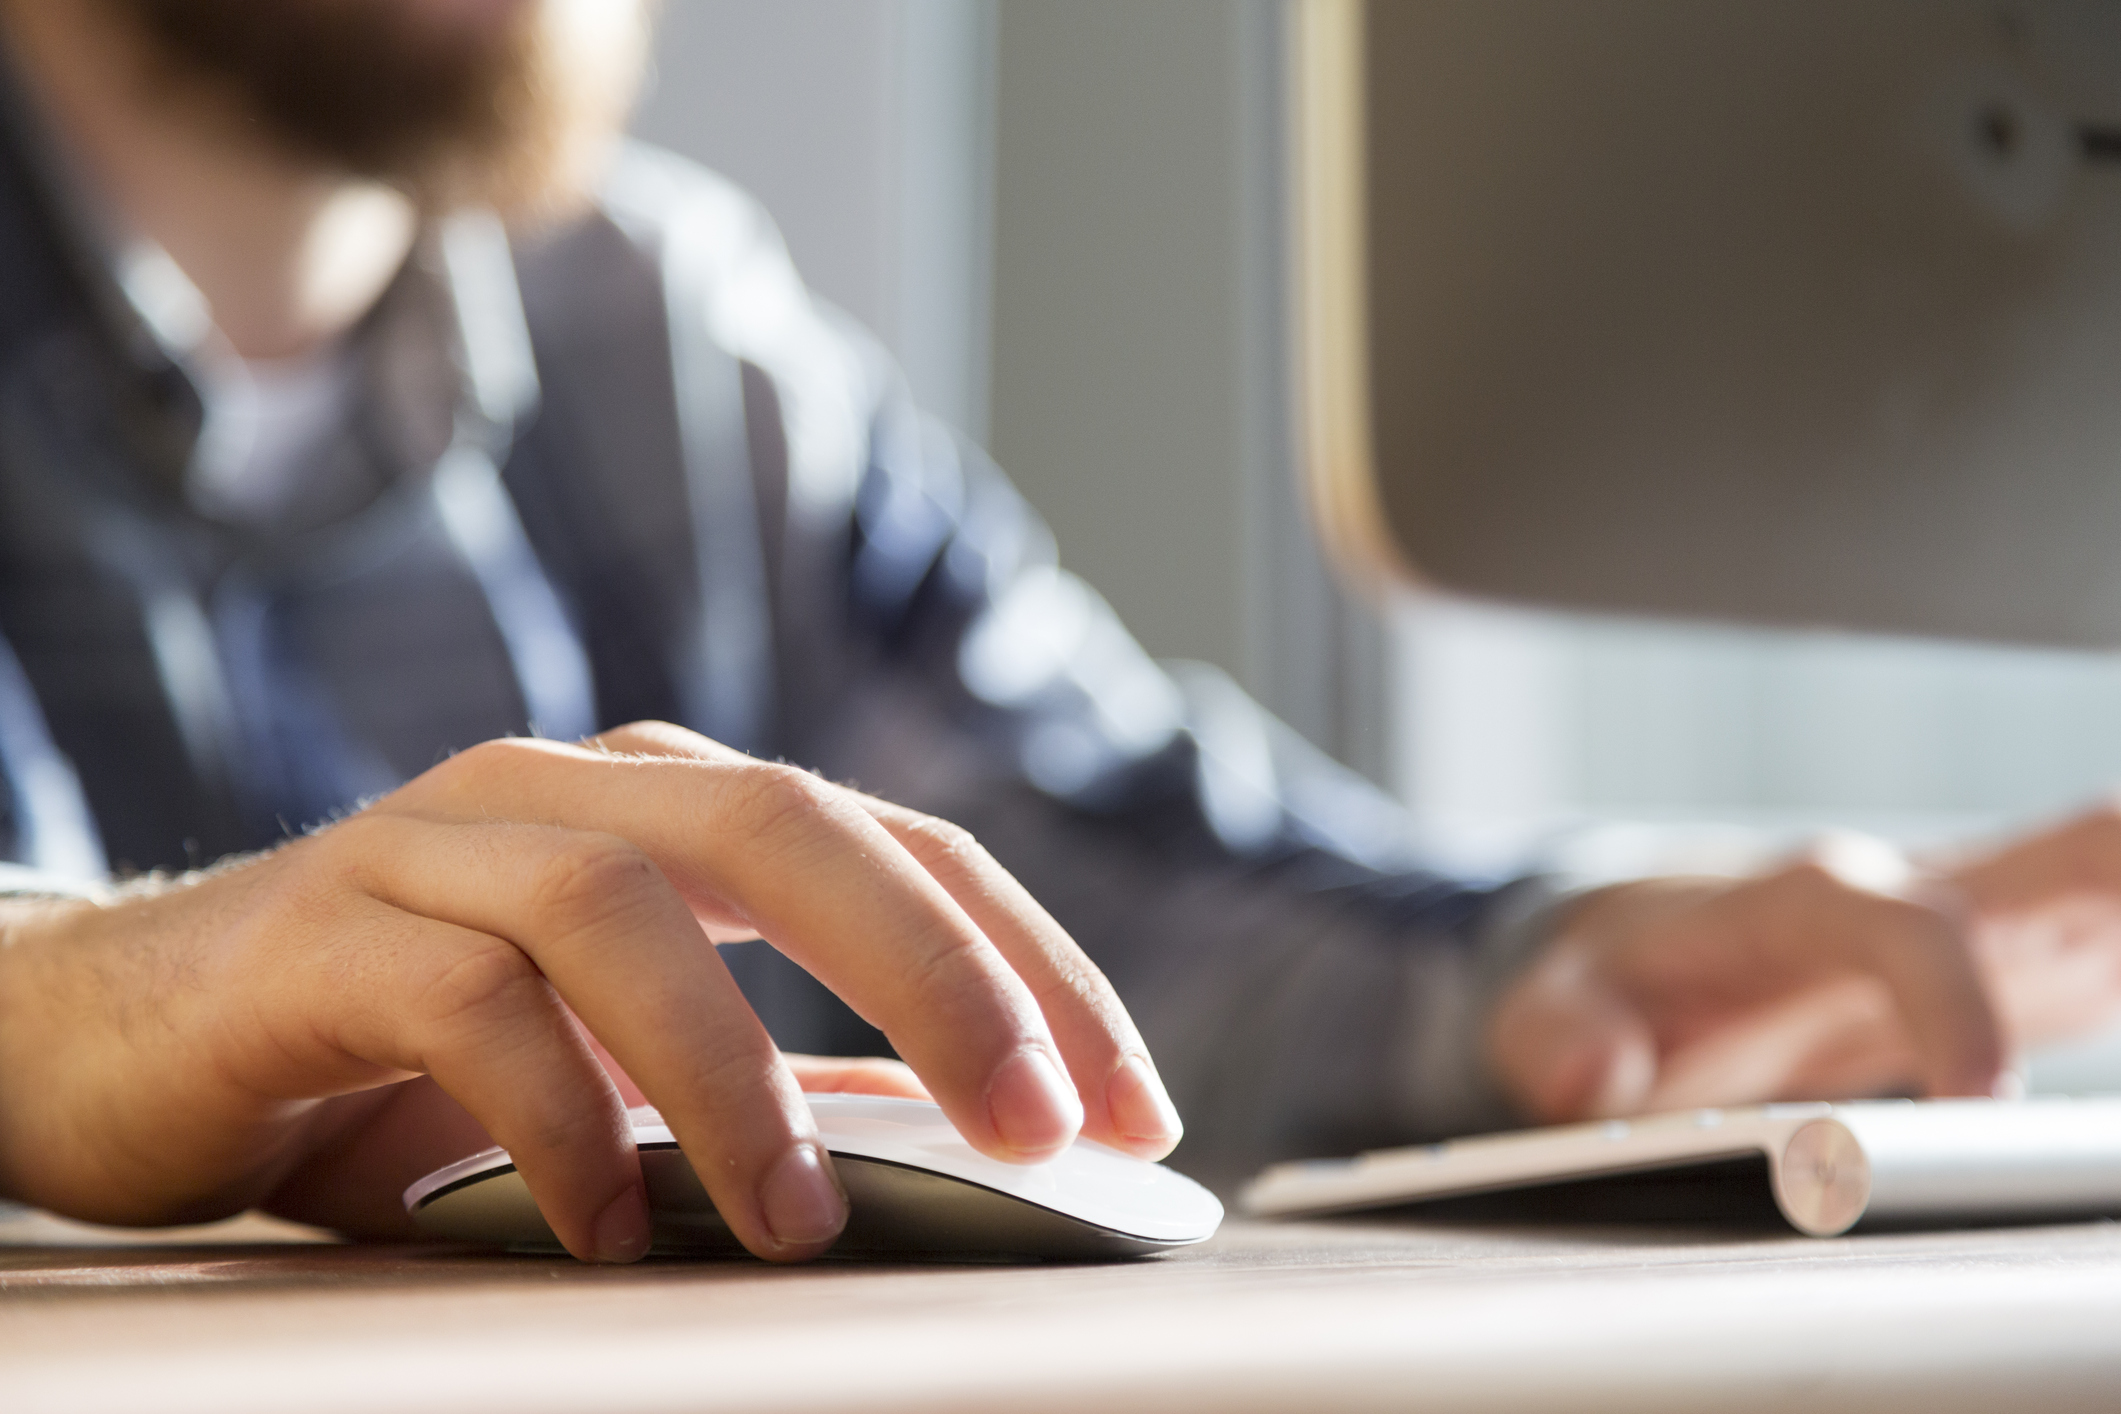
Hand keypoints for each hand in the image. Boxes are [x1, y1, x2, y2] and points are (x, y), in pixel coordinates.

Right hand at [0, 723, 1182, 1262]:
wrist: (146, 1028)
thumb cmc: (418, 1046)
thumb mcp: (636, 1060)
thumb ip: (787, 1069)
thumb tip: (964, 1126)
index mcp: (681, 805)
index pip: (905, 848)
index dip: (1034, 967)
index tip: (1128, 1108)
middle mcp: (578, 791)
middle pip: (792, 825)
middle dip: (940, 976)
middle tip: (1038, 1128)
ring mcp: (444, 841)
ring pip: (623, 901)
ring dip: (732, 1066)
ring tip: (799, 1218)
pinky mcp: (325, 927)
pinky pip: (462, 998)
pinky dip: (555, 1114)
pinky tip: (609, 1224)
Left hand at [1488, 810, 2120, 1123]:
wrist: (1650, 955)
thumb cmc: (1613, 980)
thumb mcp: (1550, 1011)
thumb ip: (1558, 1037)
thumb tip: (1597, 1076)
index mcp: (1809, 903)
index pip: (1900, 929)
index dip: (1948, 1003)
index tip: (1984, 1099)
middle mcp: (1919, 896)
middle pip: (2073, 850)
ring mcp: (1991, 927)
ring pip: (2118, 877)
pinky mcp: (2031, 971)